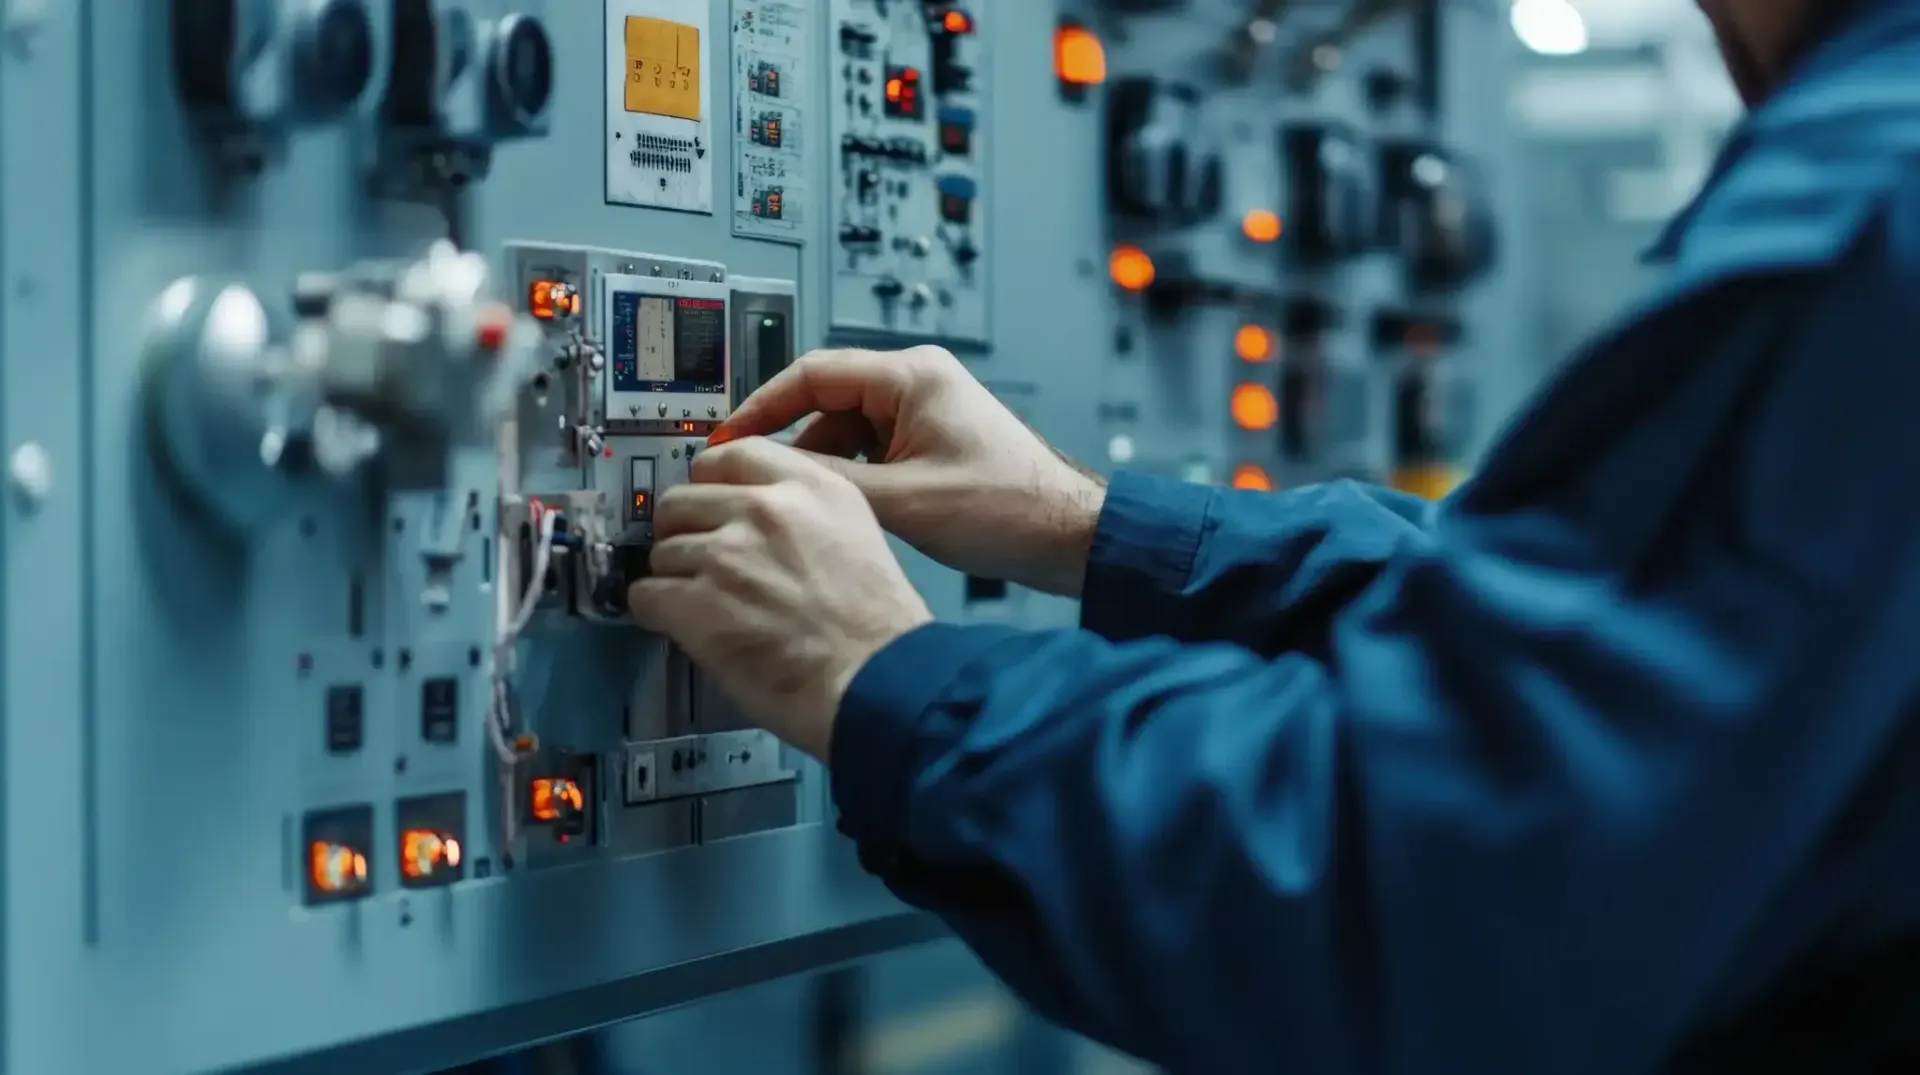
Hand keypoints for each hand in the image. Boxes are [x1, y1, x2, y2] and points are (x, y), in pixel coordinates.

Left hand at [628, 437, 932, 759]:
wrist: (878, 679)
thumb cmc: (876, 622)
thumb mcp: (855, 532)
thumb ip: (802, 510)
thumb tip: (744, 513)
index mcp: (810, 486)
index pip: (730, 453)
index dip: (710, 484)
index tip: (710, 508)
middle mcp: (764, 509)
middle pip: (681, 500)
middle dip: (685, 533)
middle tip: (703, 565)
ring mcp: (727, 554)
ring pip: (662, 551)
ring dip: (675, 579)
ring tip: (706, 608)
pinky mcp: (698, 603)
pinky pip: (646, 595)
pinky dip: (658, 613)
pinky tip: (686, 628)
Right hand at [715, 346, 1106, 596]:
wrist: (1067, 536)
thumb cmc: (1012, 508)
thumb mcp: (903, 500)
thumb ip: (830, 483)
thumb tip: (771, 478)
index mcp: (912, 376)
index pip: (811, 373)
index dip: (761, 407)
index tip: (728, 439)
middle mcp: (918, 383)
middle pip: (825, 402)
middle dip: (790, 445)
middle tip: (755, 479)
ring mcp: (925, 412)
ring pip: (846, 432)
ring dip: (823, 468)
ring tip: (805, 506)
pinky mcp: (931, 441)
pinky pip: (871, 451)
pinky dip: (851, 478)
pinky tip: (846, 511)